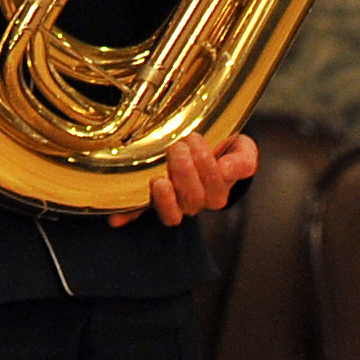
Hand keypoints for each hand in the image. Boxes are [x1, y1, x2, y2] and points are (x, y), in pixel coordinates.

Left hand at [111, 134, 259, 228]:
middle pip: (193, 200)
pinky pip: (138, 215)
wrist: (199, 146)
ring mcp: (170, 203)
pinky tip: (117, 219)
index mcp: (216, 192)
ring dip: (165, 196)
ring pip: (172, 214)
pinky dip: (128, 217)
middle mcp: (194, 202)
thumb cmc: (220, 149)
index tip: (197, 140)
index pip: (215, 191)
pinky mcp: (148, 201)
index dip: (207, 169)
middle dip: (185, 172)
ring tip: (160, 176)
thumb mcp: (240, 150)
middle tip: (179, 146)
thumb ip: (242, 159)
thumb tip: (227, 169)